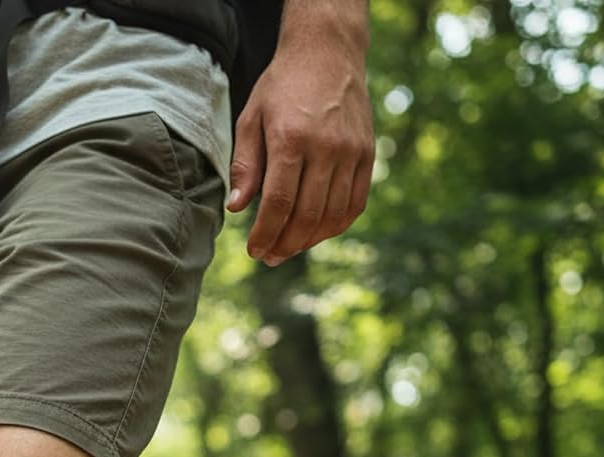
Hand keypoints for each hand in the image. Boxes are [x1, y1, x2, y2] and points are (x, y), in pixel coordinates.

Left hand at [225, 38, 373, 266]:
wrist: (328, 52)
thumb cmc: (282, 87)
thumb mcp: (252, 118)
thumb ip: (245, 165)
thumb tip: (236, 209)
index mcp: (291, 139)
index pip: (278, 203)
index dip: (265, 234)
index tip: (254, 251)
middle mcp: (326, 147)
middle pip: (307, 215)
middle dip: (285, 244)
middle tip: (269, 258)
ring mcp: (351, 151)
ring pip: (332, 215)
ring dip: (309, 241)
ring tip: (288, 248)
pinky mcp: (367, 153)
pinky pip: (355, 204)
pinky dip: (335, 225)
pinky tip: (316, 233)